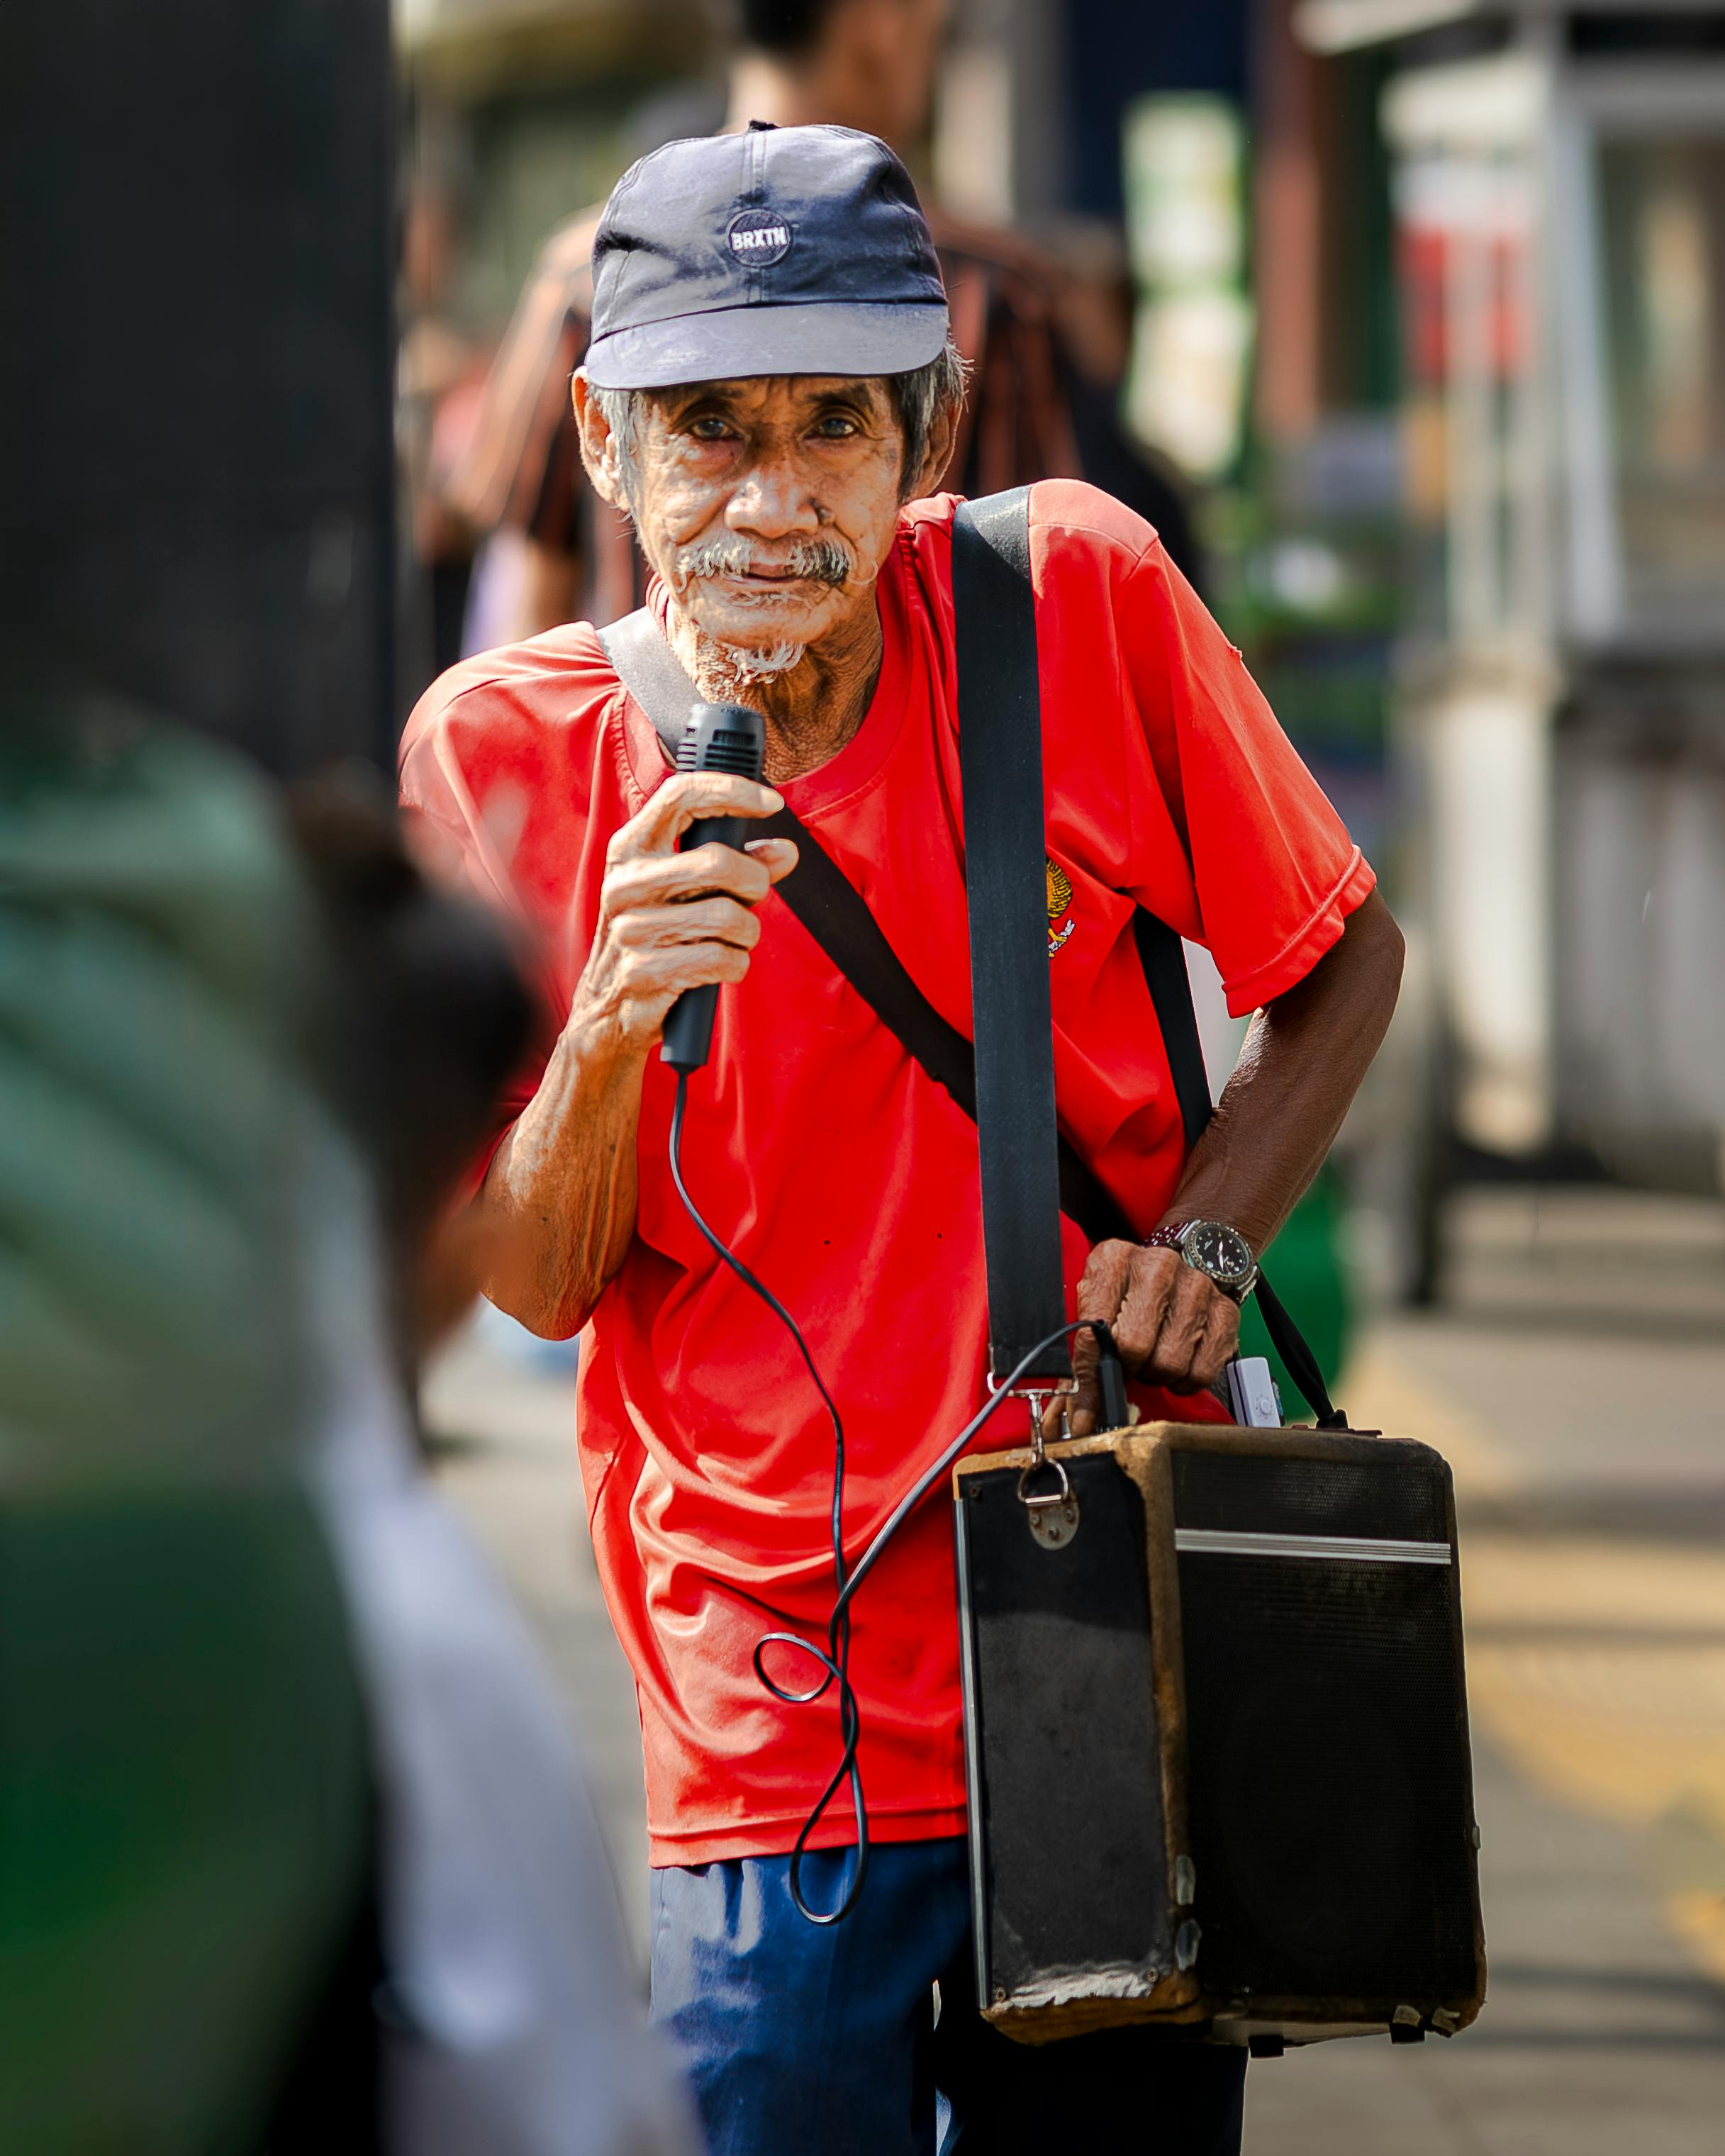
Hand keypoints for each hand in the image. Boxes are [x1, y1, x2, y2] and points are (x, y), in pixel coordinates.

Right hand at [570, 773, 797, 1054]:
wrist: (607, 1010)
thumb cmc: (656, 940)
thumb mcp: (688, 892)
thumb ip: (738, 865)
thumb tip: (786, 851)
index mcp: (631, 850)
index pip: (681, 796)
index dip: (733, 792)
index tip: (772, 803)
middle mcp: (625, 883)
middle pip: (719, 862)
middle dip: (754, 883)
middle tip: (751, 897)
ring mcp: (630, 929)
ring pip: (728, 917)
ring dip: (746, 933)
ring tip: (731, 941)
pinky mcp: (643, 972)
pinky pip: (722, 960)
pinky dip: (735, 966)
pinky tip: (718, 967)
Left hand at [1068, 1239, 1240, 1434]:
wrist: (1176, 1264)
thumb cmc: (1127, 1290)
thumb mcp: (1095, 1306)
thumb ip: (1081, 1359)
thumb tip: (1072, 1418)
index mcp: (1113, 1259)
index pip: (1095, 1330)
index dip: (1089, 1377)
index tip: (1085, 1411)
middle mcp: (1157, 1266)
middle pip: (1136, 1347)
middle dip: (1127, 1369)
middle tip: (1127, 1365)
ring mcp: (1196, 1286)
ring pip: (1170, 1362)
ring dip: (1157, 1375)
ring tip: (1152, 1360)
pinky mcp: (1225, 1310)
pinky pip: (1203, 1371)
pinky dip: (1186, 1380)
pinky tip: (1178, 1364)